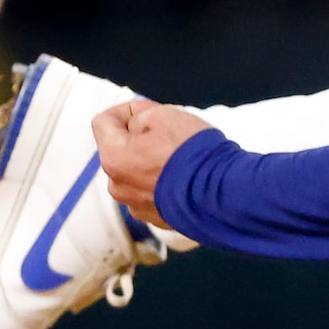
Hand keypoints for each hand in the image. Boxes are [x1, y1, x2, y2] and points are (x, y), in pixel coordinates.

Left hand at [92, 99, 215, 226]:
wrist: (226, 194)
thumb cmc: (195, 154)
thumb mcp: (165, 115)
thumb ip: (142, 114)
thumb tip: (138, 123)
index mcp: (114, 158)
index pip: (103, 122)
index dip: (125, 110)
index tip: (148, 111)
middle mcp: (118, 186)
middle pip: (121, 150)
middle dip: (141, 139)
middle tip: (170, 134)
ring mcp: (137, 206)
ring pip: (137, 173)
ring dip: (153, 162)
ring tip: (182, 159)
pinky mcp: (158, 218)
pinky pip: (154, 193)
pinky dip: (166, 183)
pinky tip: (187, 177)